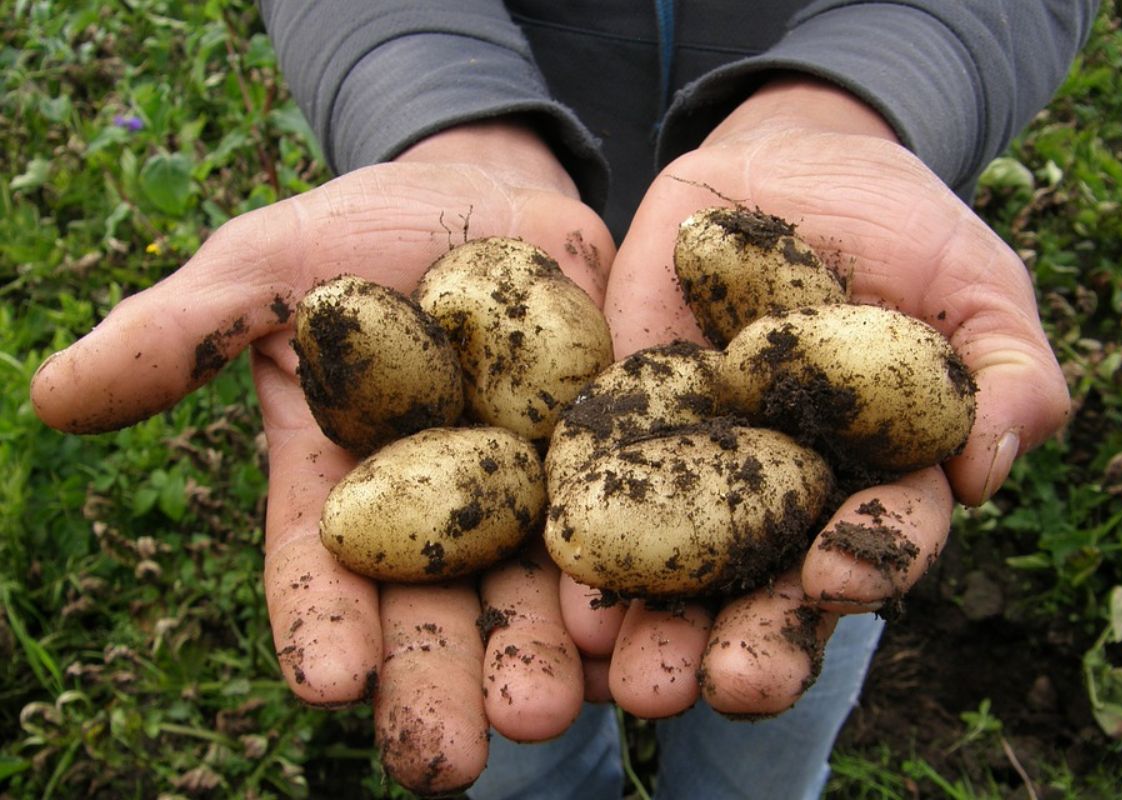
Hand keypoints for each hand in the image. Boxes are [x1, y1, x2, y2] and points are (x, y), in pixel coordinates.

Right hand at [30, 120, 611, 793]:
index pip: (322, 571)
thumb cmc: (361, 233)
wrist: (489, 199)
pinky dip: (636, 584)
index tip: (328, 683)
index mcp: (346, 487)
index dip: (321, 625)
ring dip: (546, 659)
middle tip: (451, 759)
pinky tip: (641, 638)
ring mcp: (532, 494)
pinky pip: (630, 527)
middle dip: (441, 682)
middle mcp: (440, 514)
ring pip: (538, 593)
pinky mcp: (613, 460)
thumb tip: (53, 395)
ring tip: (555, 714)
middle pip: (437, 611)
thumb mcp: (266, 268)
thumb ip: (181, 333)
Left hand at [568, 78, 1070, 716]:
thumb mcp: (976, 284)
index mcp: (875, 482)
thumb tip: (989, 469)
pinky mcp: (625, 420)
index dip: (865, 563)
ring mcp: (699, 464)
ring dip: (657, 625)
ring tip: (630, 681)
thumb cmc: (906, 228)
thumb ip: (1008, 373)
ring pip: (679, 565)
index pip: (878, 542)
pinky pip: (598, 481)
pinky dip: (583, 531)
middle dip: (750, 640)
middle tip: (723, 686)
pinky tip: (561, 584)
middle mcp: (783, 496)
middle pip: (770, 585)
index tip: (835, 578)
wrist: (794, 162)